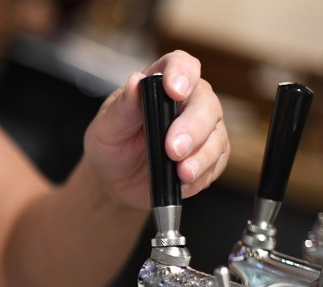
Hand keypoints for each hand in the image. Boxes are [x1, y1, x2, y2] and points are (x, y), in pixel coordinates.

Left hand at [83, 49, 228, 208]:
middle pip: (206, 104)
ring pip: (216, 137)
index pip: (180, 65)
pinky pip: (215, 165)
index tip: (174, 91)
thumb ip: (123, 107)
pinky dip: (200, 176)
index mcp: (161, 84)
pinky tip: (182, 184)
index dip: (182, 73)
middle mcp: (189, 102)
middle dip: (193, 127)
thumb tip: (135, 82)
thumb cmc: (111, 145)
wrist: (115, 180)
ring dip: (201, 157)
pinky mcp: (209, 158)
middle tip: (173, 149)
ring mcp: (203, 130)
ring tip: (181, 173)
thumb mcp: (106, 127)